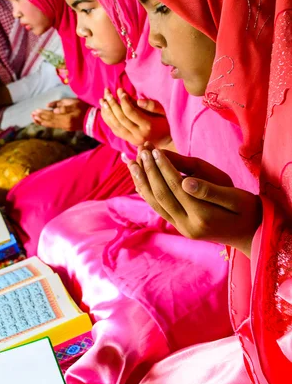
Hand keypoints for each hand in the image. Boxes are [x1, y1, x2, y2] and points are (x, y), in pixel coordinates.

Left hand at [31, 98, 89, 130]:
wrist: (92, 119)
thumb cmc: (83, 108)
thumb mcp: (74, 103)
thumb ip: (62, 105)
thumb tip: (51, 108)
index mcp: (65, 117)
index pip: (51, 115)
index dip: (42, 113)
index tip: (35, 111)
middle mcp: (63, 124)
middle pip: (49, 120)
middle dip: (40, 117)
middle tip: (31, 114)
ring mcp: (64, 127)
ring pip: (50, 125)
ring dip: (41, 122)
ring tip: (34, 119)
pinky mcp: (66, 128)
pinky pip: (54, 126)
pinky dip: (47, 124)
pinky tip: (42, 123)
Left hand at [100, 88, 171, 148]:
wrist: (166, 142)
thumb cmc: (166, 123)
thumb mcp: (164, 112)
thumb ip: (153, 106)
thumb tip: (138, 101)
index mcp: (148, 126)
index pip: (131, 112)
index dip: (124, 101)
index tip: (120, 91)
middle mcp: (138, 134)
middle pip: (121, 118)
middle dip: (112, 104)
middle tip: (107, 93)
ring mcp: (132, 139)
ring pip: (115, 125)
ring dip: (107, 112)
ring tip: (102, 100)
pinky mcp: (128, 141)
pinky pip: (115, 130)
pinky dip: (108, 120)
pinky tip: (104, 110)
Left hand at [129, 148, 261, 257]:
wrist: (252, 234)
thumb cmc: (247, 210)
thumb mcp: (235, 198)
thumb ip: (209, 191)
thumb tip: (185, 181)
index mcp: (203, 216)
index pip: (177, 188)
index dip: (164, 168)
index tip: (154, 150)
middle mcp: (188, 226)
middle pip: (161, 195)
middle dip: (149, 172)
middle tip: (139, 151)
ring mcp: (182, 229)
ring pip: (155, 203)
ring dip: (142, 182)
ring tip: (131, 163)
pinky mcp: (180, 228)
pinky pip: (158, 209)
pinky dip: (147, 193)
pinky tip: (139, 180)